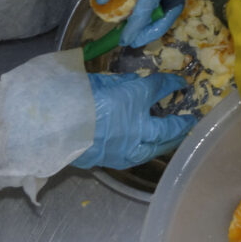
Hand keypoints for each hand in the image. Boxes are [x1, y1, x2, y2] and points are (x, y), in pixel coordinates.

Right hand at [74, 71, 194, 169]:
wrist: (49, 128)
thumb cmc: (72, 97)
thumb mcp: (97, 80)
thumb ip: (119, 82)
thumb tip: (133, 82)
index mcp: (133, 98)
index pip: (159, 89)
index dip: (171, 85)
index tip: (179, 84)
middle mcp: (137, 126)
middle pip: (167, 127)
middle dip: (181, 125)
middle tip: (191, 121)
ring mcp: (127, 147)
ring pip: (156, 148)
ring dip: (169, 142)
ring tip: (178, 138)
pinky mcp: (115, 161)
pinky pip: (138, 157)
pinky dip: (148, 151)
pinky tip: (151, 148)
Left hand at [92, 0, 182, 48]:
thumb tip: (104, 0)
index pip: (151, 1)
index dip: (139, 23)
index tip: (125, 37)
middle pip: (172, 7)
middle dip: (155, 28)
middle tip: (134, 40)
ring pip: (173, 2)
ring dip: (158, 19)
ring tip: (137, 31)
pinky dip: (158, 7)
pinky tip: (142, 12)